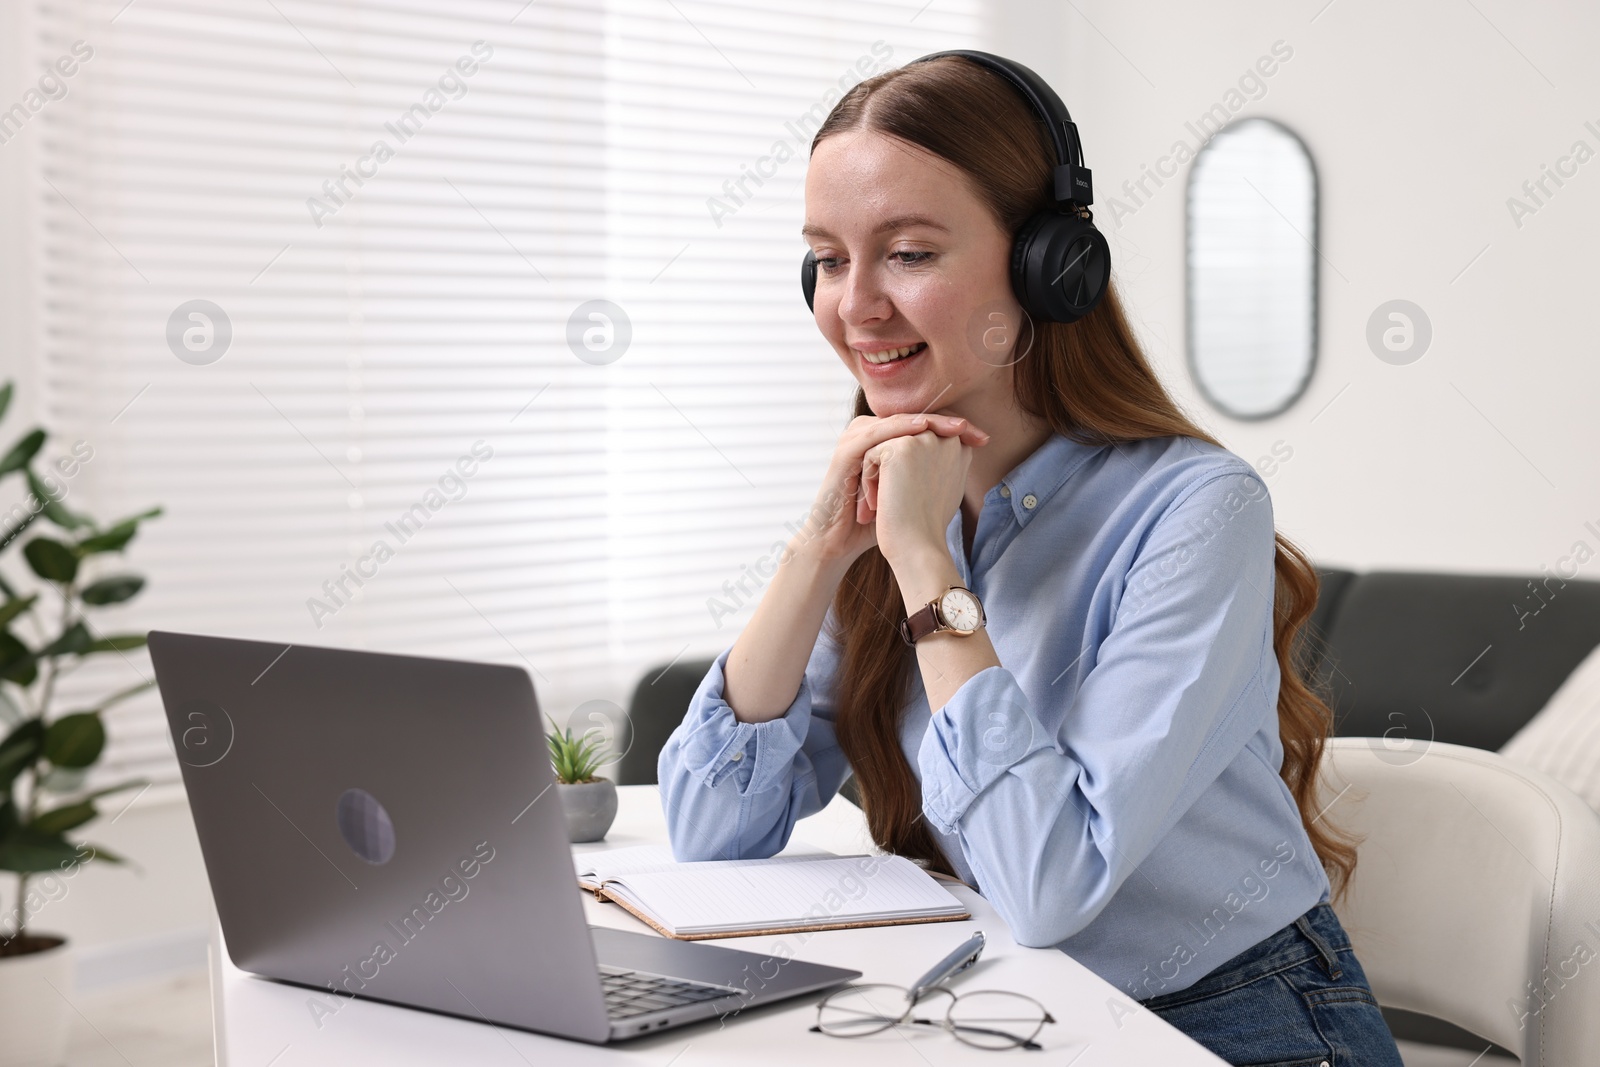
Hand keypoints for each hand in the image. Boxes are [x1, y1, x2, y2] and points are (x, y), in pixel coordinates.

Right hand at [790, 413, 987, 569]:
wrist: (842, 540)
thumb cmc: (876, 519)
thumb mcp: (910, 491)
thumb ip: (930, 470)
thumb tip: (966, 456)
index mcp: (883, 441)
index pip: (921, 425)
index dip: (952, 429)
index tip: (983, 439)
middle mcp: (868, 435)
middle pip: (911, 418)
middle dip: (945, 422)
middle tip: (972, 428)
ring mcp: (855, 440)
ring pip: (896, 421)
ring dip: (927, 421)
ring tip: (955, 426)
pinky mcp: (845, 451)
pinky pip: (875, 433)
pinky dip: (900, 428)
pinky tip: (922, 429)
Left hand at [860, 422, 983, 568]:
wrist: (917, 547)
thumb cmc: (926, 525)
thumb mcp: (941, 486)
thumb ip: (937, 462)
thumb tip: (922, 454)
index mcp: (959, 447)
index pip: (919, 445)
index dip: (906, 470)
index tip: (908, 501)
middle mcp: (946, 438)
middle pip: (900, 445)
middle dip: (890, 475)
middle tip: (894, 507)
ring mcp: (924, 439)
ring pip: (883, 450)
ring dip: (878, 479)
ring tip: (884, 507)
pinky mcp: (900, 446)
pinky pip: (870, 456)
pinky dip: (868, 483)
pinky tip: (878, 505)